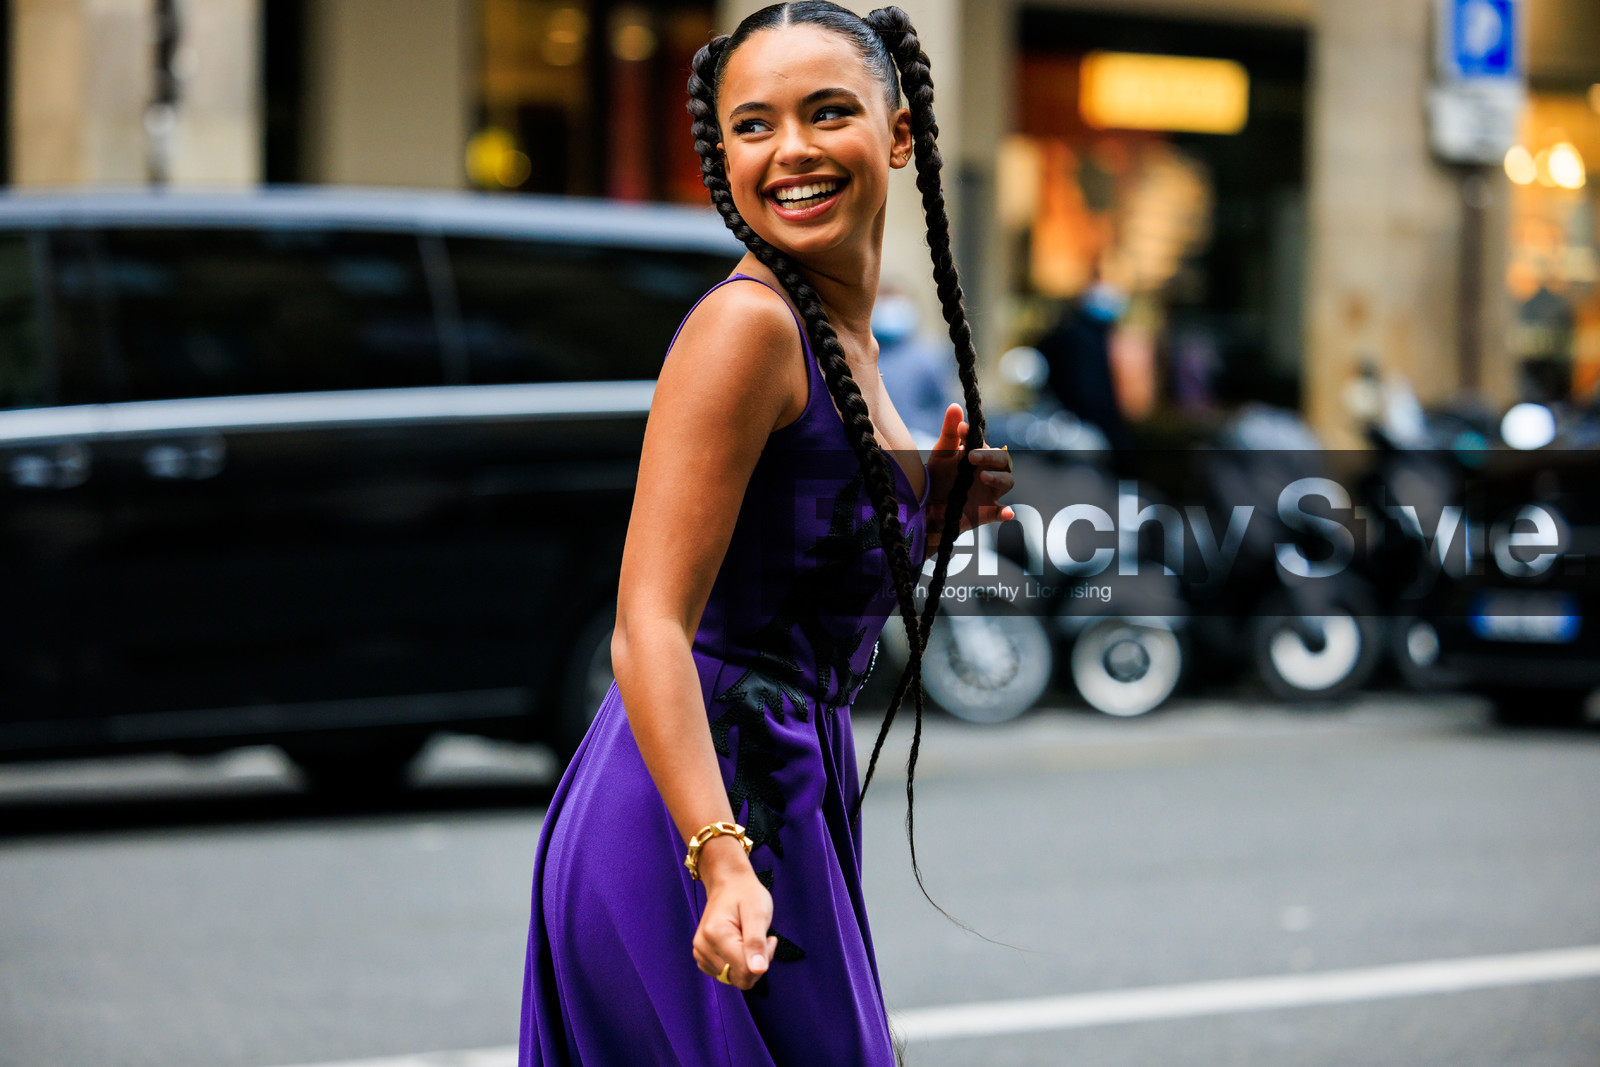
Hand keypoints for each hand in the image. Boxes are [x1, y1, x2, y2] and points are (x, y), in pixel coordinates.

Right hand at [692, 838, 778, 990]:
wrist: (728, 882)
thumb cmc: (746, 894)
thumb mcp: (758, 913)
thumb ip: (756, 943)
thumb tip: (758, 970)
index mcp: (715, 935)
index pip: (746, 972)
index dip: (764, 960)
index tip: (770, 938)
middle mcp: (702, 947)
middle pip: (739, 978)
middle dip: (756, 963)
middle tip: (762, 938)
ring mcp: (700, 953)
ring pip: (733, 978)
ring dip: (747, 964)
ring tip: (750, 938)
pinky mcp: (702, 957)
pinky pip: (725, 975)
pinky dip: (737, 965)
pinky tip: (741, 945)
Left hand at [924, 403, 1015, 544]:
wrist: (928, 506)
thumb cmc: (939, 476)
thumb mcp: (941, 454)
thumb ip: (949, 432)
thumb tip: (954, 406)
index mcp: (979, 455)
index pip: (985, 443)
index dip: (976, 436)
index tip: (962, 431)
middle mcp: (989, 471)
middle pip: (1003, 460)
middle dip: (990, 456)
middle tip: (971, 456)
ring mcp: (990, 492)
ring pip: (1007, 481)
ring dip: (998, 478)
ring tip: (983, 476)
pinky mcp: (987, 512)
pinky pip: (1000, 512)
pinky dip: (1005, 513)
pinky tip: (1007, 513)